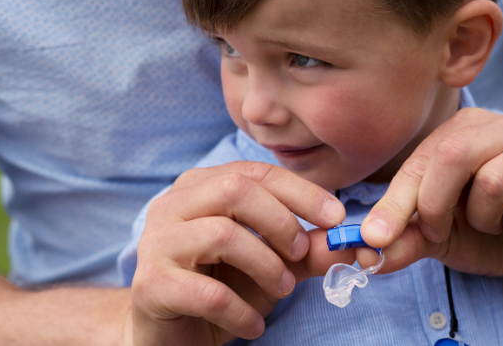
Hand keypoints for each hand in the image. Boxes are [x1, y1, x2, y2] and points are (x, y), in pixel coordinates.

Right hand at [128, 161, 350, 345]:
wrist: (170, 335)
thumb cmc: (220, 287)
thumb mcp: (271, 264)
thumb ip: (305, 251)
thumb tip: (351, 243)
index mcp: (200, 187)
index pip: (255, 172)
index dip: (301, 191)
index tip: (336, 216)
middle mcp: (172, 205)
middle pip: (234, 190)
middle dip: (280, 221)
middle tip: (300, 253)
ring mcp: (157, 243)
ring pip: (222, 235)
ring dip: (266, 266)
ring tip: (283, 290)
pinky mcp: (151, 285)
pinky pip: (208, 293)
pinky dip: (242, 312)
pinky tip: (253, 326)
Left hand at [358, 108, 502, 285]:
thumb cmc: (493, 227)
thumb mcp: (440, 234)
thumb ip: (404, 237)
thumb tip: (363, 252)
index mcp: (466, 129)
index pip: (421, 159)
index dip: (395, 204)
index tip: (375, 239)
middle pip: (453, 154)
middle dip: (436, 206)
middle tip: (443, 233)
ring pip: (494, 182)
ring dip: (485, 221)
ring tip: (498, 224)